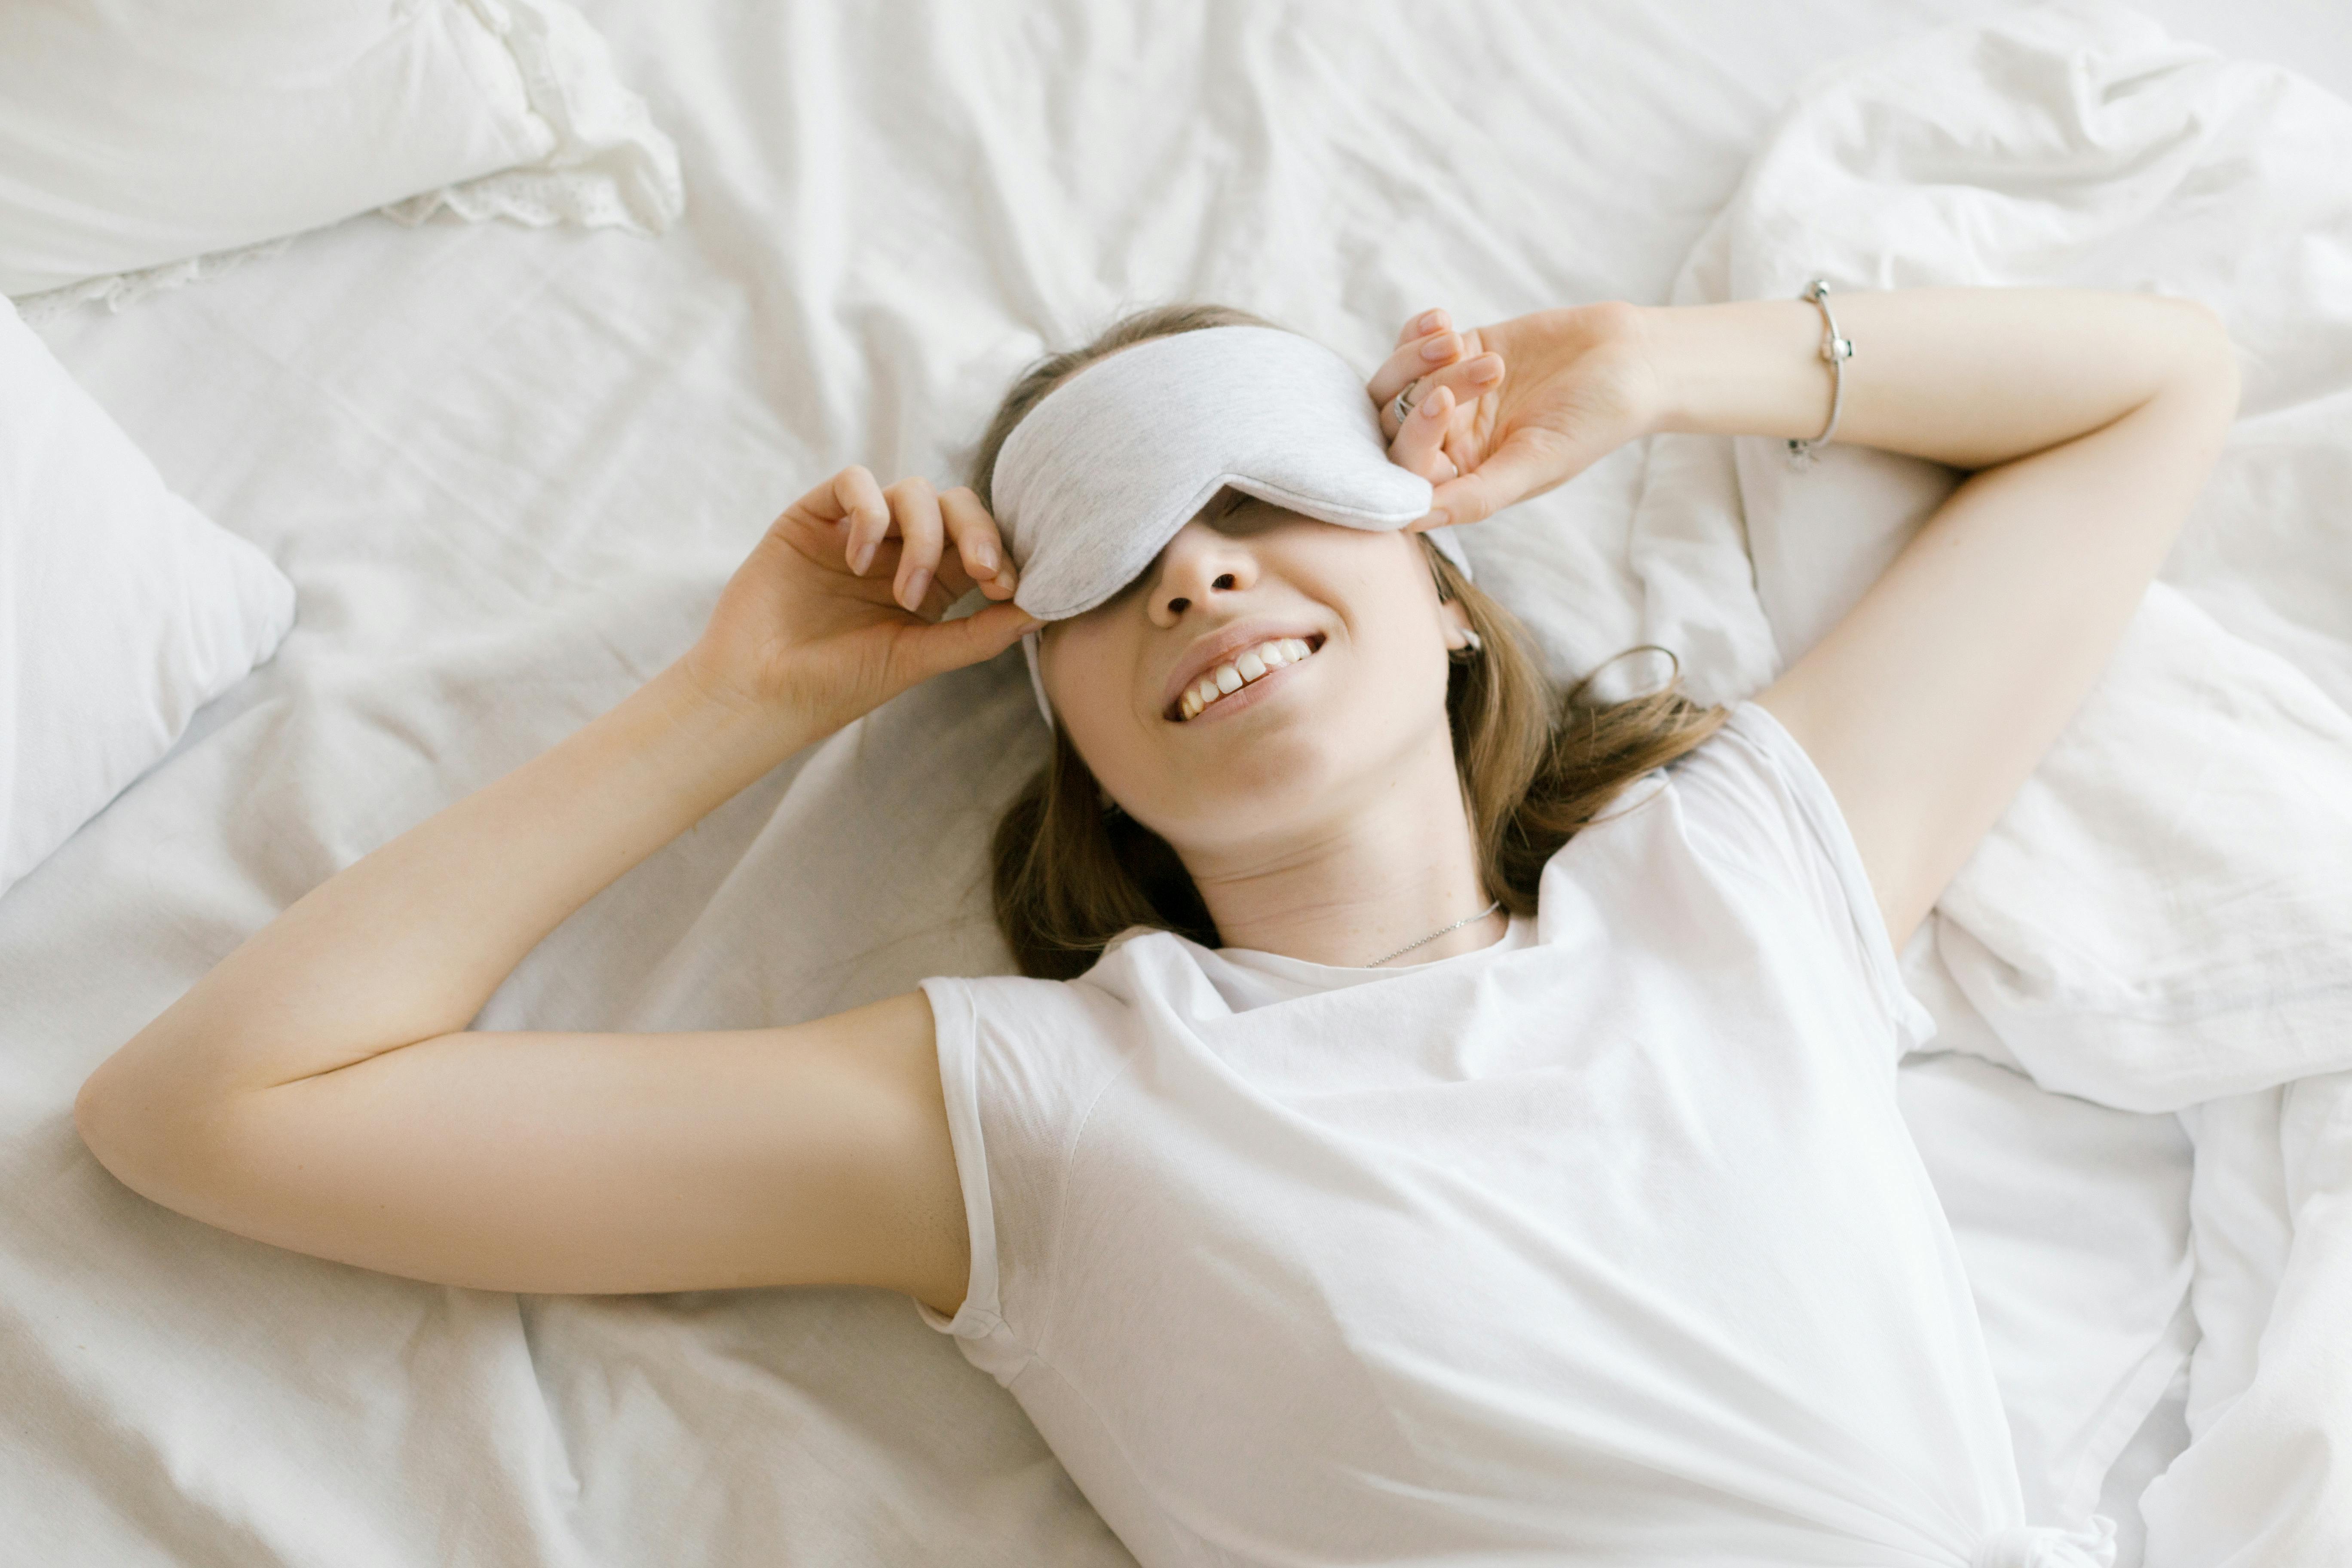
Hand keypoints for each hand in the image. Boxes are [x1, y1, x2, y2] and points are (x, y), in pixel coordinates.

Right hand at [680, 467, 1039, 735]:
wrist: (761, 693)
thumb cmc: (837, 685)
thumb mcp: (917, 659)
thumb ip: (978, 634)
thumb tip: (1043, 611)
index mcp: (932, 585)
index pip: (981, 544)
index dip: (1002, 553)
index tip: (1006, 586)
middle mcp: (897, 551)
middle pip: (956, 505)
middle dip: (977, 531)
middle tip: (981, 570)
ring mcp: (856, 531)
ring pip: (913, 491)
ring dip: (922, 536)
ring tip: (901, 593)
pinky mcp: (814, 516)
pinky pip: (856, 482)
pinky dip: (869, 514)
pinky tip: (857, 559)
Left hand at [1369, 302, 1661, 527]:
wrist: (1629, 360)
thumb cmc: (1593, 421)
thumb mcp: (1539, 463)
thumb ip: (1477, 496)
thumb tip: (1412, 521)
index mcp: (1464, 478)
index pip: (1410, 471)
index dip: (1413, 439)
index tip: (1444, 402)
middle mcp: (1450, 441)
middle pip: (1393, 425)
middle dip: (1423, 391)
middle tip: (1468, 364)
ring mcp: (1450, 395)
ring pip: (1397, 381)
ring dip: (1419, 358)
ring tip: (1459, 339)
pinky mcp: (1458, 352)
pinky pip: (1413, 344)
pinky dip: (1417, 331)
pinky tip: (1444, 320)